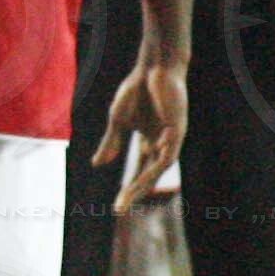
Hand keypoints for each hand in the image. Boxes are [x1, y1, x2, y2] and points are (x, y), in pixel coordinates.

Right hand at [95, 56, 186, 216]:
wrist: (154, 66)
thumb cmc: (137, 88)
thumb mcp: (118, 119)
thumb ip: (111, 142)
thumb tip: (97, 165)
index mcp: (149, 140)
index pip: (139, 171)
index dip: (128, 188)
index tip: (116, 206)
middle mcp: (162, 143)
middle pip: (148, 174)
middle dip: (134, 192)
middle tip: (119, 209)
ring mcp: (171, 138)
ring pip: (158, 169)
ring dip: (142, 185)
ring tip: (127, 197)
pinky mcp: (177, 130)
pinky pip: (166, 155)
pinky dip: (154, 166)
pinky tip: (142, 177)